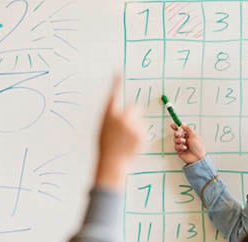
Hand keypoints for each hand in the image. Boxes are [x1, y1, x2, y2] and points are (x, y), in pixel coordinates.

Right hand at [95, 74, 142, 190]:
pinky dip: (139, 135)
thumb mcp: (103, 128)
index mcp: (108, 115)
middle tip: (128, 125)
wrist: (112, 162)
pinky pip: (143, 129)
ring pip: (140, 120)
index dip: (116, 83)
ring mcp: (132, 125)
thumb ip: (112, 117)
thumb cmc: (106, 146)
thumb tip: (119, 110)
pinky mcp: (141, 133)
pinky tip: (131, 143)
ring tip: (126, 139)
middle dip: (134, 113)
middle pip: (134, 106)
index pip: (113, 94)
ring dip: (136, 126)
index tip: (118, 71)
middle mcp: (120, 117)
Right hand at [171, 122, 205, 164]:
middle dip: (177, 133)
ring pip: (175, 140)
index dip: (176, 127)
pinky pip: (176, 146)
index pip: (181, 129)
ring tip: (184, 142)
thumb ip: (188, 128)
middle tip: (179, 134)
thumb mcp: (194, 135)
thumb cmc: (198, 147)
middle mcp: (185, 139)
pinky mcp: (179, 150)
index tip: (172, 125)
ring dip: (179, 140)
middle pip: (176, 134)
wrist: (198, 158)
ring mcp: (181, 145)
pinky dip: (180, 146)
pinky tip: (184, 148)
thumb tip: (182, 124)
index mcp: (189, 135)